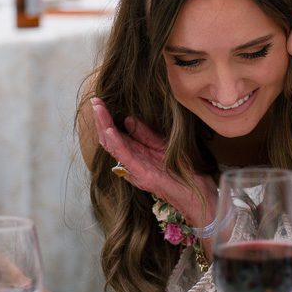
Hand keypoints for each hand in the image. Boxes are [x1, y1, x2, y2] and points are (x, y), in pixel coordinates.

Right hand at [90, 97, 215, 228]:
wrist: (197, 191)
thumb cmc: (183, 170)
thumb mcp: (162, 145)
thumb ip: (145, 134)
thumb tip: (128, 119)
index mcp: (136, 153)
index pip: (115, 134)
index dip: (106, 118)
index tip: (99, 101)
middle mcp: (132, 161)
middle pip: (109, 139)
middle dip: (101, 119)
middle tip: (94, 101)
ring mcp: (135, 168)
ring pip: (113, 146)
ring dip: (104, 126)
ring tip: (98, 109)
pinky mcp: (141, 174)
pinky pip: (125, 156)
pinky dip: (116, 143)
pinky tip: (109, 130)